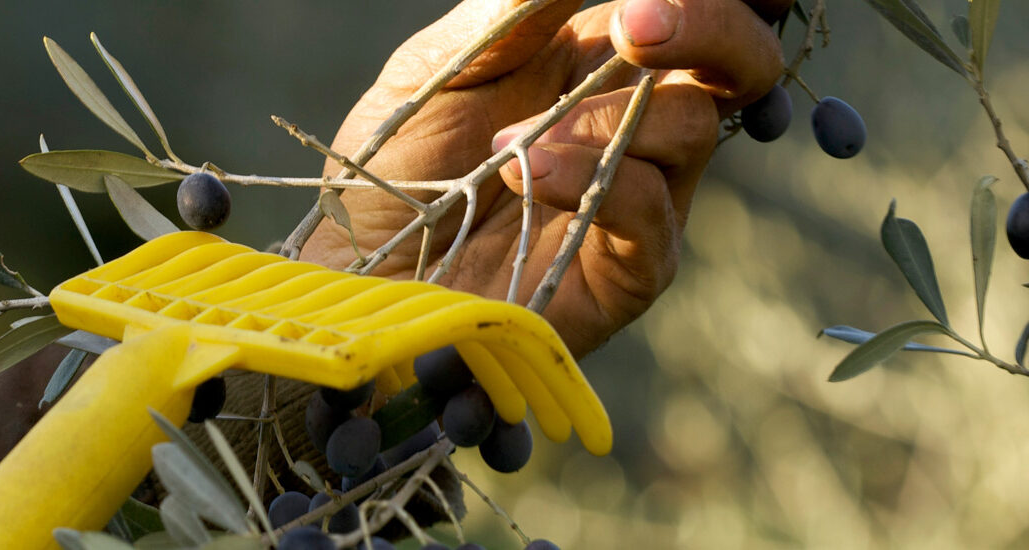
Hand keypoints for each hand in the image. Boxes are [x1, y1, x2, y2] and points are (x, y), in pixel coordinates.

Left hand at [301, 0, 791, 356]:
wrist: (366, 276)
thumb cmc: (395, 173)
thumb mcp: (437, 71)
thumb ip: (511, 12)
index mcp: (595, 65)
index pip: (687, 14)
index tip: (642, 0)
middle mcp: (632, 127)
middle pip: (732, 63)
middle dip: (709, 26)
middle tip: (639, 26)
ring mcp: (639, 199)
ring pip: (691, 127)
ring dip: (604, 120)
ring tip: (508, 142)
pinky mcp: (629, 269)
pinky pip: (650, 208)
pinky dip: (593, 178)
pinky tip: (526, 173)